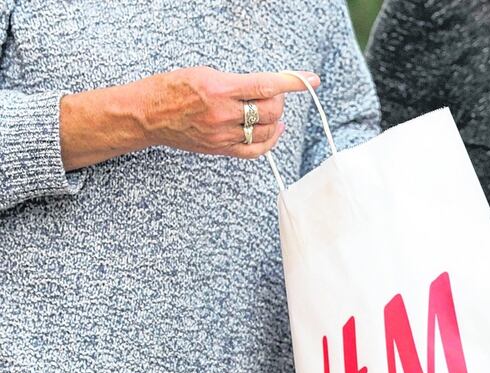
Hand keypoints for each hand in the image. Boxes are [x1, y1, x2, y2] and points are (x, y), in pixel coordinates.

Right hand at [138, 67, 319, 157]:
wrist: (147, 115)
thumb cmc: (172, 88)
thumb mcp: (205, 73)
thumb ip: (237, 81)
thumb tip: (266, 86)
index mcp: (219, 89)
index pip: (266, 85)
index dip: (292, 82)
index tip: (310, 80)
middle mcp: (223, 114)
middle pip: (271, 110)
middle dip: (279, 101)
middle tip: (273, 94)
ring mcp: (222, 134)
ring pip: (267, 131)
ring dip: (275, 119)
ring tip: (272, 111)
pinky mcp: (220, 149)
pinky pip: (255, 150)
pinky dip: (270, 142)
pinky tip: (274, 131)